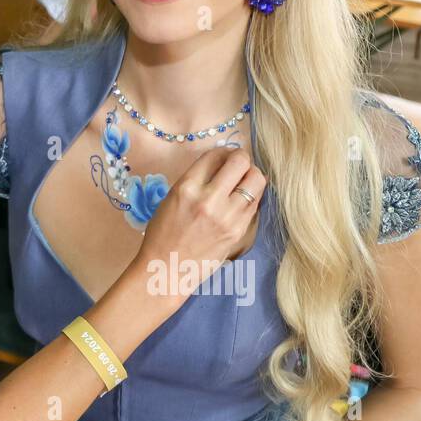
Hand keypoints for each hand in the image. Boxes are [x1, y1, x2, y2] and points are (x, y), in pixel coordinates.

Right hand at [129, 145, 264, 307]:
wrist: (167, 269)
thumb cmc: (163, 232)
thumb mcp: (172, 197)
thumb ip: (196, 179)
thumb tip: (220, 163)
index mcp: (187, 187)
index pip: (215, 155)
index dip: (223, 151)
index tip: (224, 156)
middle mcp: (210, 198)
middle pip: (241, 162)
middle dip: (241, 159)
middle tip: (237, 165)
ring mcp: (228, 216)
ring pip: (256, 181)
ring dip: (251, 176)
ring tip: (243, 182)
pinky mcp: (239, 231)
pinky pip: (256, 203)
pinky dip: (252, 197)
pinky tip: (242, 200)